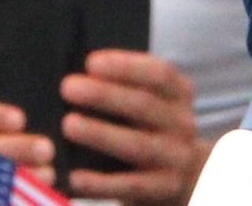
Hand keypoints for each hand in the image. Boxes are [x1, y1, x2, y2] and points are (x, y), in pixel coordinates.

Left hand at [55, 51, 210, 203]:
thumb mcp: (153, 102)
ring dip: (100, 134)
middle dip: (104, 95)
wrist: (183, 174)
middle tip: (68, 87)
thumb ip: (126, 87)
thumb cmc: (150, 127)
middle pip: (143, 105)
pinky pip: (129, 186)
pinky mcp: (163, 189)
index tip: (90, 62)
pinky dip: (100, 182)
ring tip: (68, 124)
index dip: (126, 66)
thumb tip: (79, 76)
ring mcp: (175, 158)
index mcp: (179, 94)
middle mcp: (182, 124)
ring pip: (136, 145)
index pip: (159, 73)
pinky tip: (74, 176)